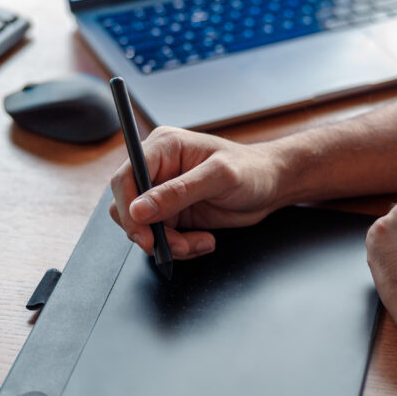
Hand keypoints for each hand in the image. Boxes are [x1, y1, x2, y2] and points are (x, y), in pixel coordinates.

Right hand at [109, 127, 282, 259]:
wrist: (271, 186)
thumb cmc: (252, 169)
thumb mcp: (218, 177)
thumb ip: (178, 193)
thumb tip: (139, 209)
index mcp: (163, 147)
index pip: (125, 177)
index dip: (128, 207)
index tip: (143, 232)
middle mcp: (158, 169)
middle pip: (126, 207)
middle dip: (149, 232)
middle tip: (174, 246)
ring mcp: (164, 193)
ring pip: (142, 228)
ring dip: (167, 243)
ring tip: (198, 243)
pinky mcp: (173, 214)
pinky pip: (160, 238)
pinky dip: (178, 247)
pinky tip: (203, 241)